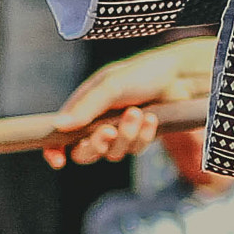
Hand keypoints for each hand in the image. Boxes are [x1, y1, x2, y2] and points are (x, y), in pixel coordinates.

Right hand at [44, 36, 216, 168]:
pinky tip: (151, 118)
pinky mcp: (139, 137)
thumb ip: (86, 106)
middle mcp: (98, 120)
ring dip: (126, 136)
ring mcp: (119, 131)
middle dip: (96, 145)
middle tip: (109, 130)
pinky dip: (143, 136)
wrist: (180, 76)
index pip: (60, 134)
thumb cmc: (142, 73)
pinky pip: (135, 150)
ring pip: (112, 154)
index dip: (54, 149)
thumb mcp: (111, 85)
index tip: (58, 161)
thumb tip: (59, 126)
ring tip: (138, 113)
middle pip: (84, 152)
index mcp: (84, 106)